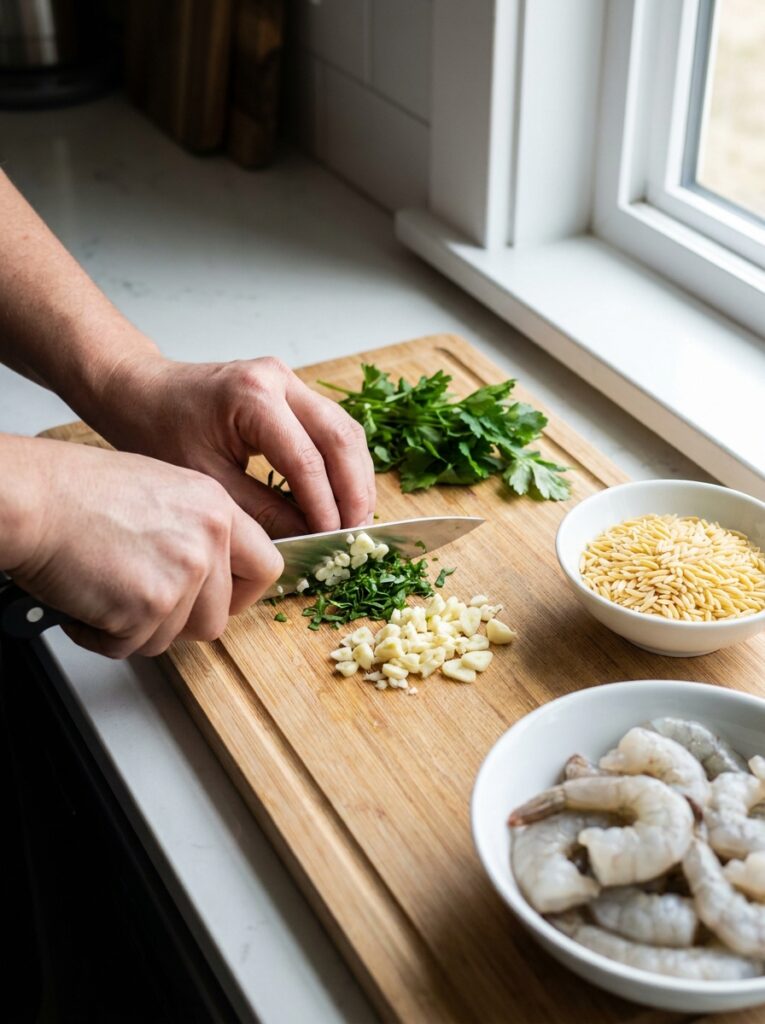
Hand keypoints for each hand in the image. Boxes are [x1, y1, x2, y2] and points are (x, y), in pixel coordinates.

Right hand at [7, 439, 282, 657]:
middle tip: (141, 603)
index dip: (242, 593)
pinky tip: (85, 601)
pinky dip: (102, 635)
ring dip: (137, 629)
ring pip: (175, 637)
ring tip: (105, 593)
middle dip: (178, 622)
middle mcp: (208, 540)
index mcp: (216, 508)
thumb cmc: (76, 491)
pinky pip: (132, 647)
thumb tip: (212, 572)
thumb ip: (196, 530)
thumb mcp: (161, 490)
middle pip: (219, 617)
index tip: (223, 600)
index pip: (267, 566)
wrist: (33, 499)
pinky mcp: (150, 606)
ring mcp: (184, 574)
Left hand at [91, 353, 375, 536]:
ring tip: (356, 519)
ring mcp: (290, 381)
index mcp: (253, 395)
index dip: (324, 505)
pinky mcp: (293, 392)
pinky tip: (343, 495)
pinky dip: (343, 464)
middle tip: (356, 532)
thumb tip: (306, 537)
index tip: (331, 540)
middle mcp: (280, 380)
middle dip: (354, 490)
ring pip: (345, 430)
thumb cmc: (158, 429)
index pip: (306, 459)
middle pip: (340, 437)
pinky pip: (333, 428)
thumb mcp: (206, 480)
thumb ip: (260, 510)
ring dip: (356, 477)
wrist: (141, 392)